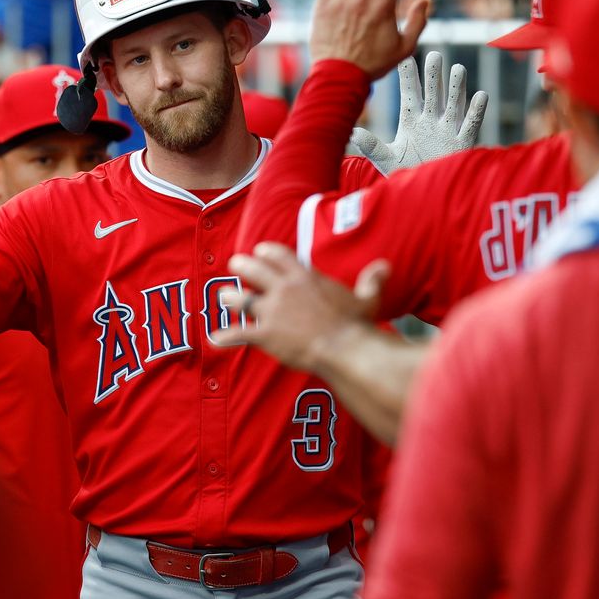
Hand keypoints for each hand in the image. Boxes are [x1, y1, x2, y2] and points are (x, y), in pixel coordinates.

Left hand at [212, 242, 389, 372]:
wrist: (344, 349)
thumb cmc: (357, 324)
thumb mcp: (367, 298)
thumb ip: (372, 280)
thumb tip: (385, 267)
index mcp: (305, 277)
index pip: (279, 255)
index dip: (267, 252)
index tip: (260, 250)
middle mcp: (284, 289)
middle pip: (255, 271)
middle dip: (243, 266)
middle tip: (234, 262)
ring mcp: (272, 312)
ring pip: (242, 300)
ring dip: (230, 298)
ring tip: (223, 296)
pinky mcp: (266, 334)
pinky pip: (240, 334)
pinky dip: (225, 337)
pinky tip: (214, 340)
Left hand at [347, 51, 488, 174]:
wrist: (425, 193)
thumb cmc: (406, 173)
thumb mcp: (386, 158)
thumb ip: (371, 145)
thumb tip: (353, 133)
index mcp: (411, 121)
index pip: (410, 94)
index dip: (408, 77)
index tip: (405, 58)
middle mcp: (431, 121)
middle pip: (433, 93)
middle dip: (434, 76)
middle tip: (434, 55)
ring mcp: (447, 131)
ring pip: (453, 104)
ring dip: (456, 88)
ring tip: (458, 68)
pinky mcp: (461, 144)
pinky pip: (471, 124)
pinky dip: (476, 111)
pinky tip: (480, 95)